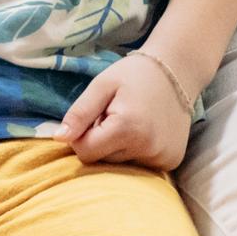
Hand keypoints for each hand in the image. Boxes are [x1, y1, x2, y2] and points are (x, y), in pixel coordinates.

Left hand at [57, 53, 191, 170]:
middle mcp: (147, 148)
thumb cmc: (135, 74)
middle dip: (102, 140)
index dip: (82, 135)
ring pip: (120, 164)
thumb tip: (59, 139)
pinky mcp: (171, 162)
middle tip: (116, 115)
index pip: (85, 152)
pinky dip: (136, 150)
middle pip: (103, 160)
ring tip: (132, 120)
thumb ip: (79, 113)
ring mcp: (162, 158)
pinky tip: (145, 129)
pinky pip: (139, 164)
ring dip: (119, 146)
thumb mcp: (102, 85)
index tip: (95, 116)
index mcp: (127, 128)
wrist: (178, 70)